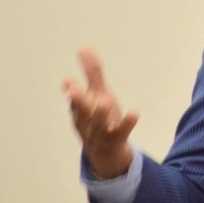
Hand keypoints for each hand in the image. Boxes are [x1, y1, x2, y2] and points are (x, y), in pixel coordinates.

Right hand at [62, 47, 137, 178]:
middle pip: (82, 113)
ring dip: (100, 113)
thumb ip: (91, 72)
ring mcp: (101, 134)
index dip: (71, 91)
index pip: (75, 101)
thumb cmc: (99, 119)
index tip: (68, 80)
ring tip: (104, 99)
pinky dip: (127, 123)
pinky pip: (121, 133)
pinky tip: (135, 111)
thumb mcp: (96, 94)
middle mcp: (88, 124)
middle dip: (78, 101)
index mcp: (81, 112)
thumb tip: (83, 46)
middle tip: (75, 89)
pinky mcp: (116, 141)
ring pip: (98, 126)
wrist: (106, 156)